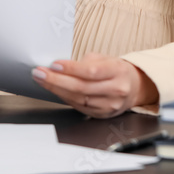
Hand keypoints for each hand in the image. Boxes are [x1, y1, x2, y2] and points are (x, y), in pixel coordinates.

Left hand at [31, 52, 157, 118]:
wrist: (134, 87)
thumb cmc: (116, 70)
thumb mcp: (106, 59)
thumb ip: (85, 62)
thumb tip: (60, 66)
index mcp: (118, 71)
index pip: (91, 71)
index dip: (71, 68)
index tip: (53, 64)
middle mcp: (116, 90)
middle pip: (82, 87)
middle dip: (57, 80)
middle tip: (39, 73)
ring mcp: (109, 105)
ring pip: (78, 99)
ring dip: (57, 89)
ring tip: (42, 80)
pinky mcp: (102, 114)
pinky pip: (79, 106)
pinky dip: (65, 98)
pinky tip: (55, 90)